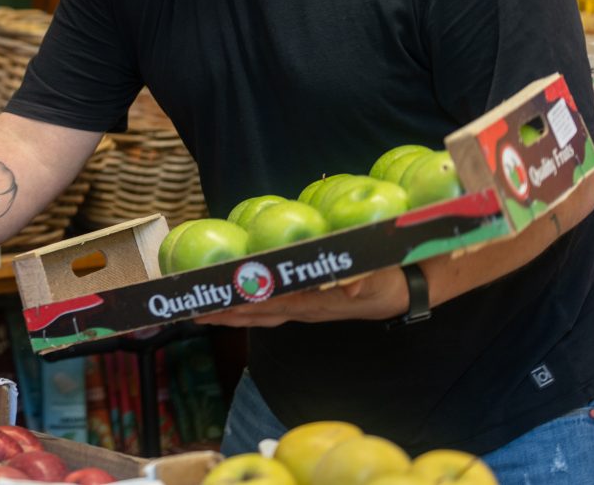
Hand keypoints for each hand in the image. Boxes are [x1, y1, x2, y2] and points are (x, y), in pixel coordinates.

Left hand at [195, 266, 409, 327]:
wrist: (402, 292)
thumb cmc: (387, 280)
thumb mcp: (379, 279)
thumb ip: (363, 280)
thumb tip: (346, 284)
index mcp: (313, 302)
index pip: (271, 303)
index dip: (245, 303)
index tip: (217, 302)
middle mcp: (302, 309)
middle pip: (256, 313)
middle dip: (225, 313)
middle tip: (191, 311)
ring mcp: (301, 309)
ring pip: (258, 314)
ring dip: (230, 314)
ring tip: (200, 313)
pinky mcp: (303, 305)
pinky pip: (268, 309)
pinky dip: (247, 308)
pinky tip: (230, 305)